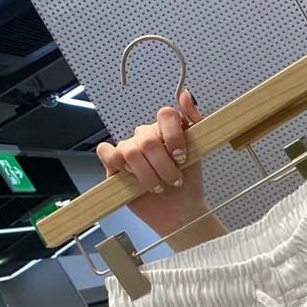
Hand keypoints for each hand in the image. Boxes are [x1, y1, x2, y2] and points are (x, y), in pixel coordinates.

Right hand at [96, 90, 211, 242]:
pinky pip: (106, 152)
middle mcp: (146, 136)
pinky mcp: (113, 163)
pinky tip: (133, 178)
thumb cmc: (188, 182)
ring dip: (148, 175)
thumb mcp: (199, 152)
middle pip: (148, 140)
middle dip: (163, 166)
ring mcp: (129, 148)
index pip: (165, 115)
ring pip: (130, 152)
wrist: (179, 211)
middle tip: (174, 180)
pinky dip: (120, 166)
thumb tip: (185, 94)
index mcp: (166, 129)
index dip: (173, 137)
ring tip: (159, 187)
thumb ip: (194, 121)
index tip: (181, 158)